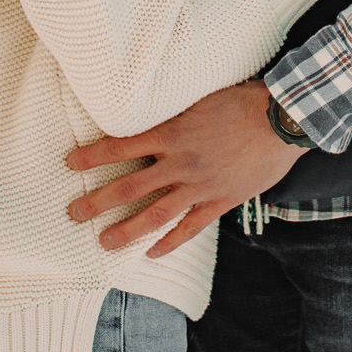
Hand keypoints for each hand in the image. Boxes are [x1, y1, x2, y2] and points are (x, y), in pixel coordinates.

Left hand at [66, 79, 302, 256]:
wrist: (280, 120)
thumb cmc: (243, 100)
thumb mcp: (200, 98)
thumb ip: (174, 112)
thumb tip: (150, 110)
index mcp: (172, 134)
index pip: (121, 146)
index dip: (93, 156)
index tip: (71, 162)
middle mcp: (180, 163)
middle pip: (129, 186)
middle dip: (98, 201)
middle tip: (73, 212)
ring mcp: (200, 186)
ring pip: (155, 214)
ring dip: (126, 230)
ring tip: (104, 241)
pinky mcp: (220, 200)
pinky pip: (190, 227)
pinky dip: (169, 242)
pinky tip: (151, 253)